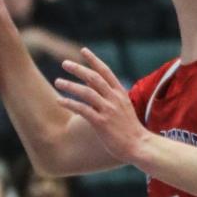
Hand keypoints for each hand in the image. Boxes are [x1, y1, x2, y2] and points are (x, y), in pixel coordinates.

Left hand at [56, 48, 148, 163]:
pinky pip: (82, 109)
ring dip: (70, 85)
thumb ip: (109, 94)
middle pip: (93, 78)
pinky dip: (70, 103)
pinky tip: (60, 101)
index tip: (83, 50)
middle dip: (78, 69)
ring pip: (86, 92)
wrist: (139, 145)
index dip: (94, 60)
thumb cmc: (130, 128)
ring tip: (57, 81)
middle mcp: (114, 98)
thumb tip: (91, 83)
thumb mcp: (123, 106)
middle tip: (64, 63)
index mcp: (120, 93)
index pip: (106, 71)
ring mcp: (108, 110)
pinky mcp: (101, 123)